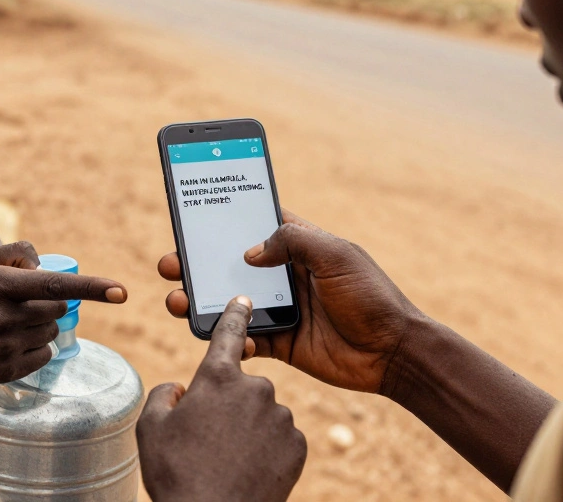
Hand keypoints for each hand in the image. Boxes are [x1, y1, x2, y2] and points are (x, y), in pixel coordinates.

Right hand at [0, 241, 126, 385]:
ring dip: (41, 325)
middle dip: (51, 303)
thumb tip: (42, 263)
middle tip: (25, 302)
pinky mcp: (6, 370)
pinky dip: (35, 348)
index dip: (92, 287)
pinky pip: (42, 357)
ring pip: (50, 333)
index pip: (55, 284)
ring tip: (8, 323)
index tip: (122, 291)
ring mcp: (5, 347)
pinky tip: (8, 342)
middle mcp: (4, 317)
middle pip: (57, 309)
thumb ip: (11, 253)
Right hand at [137, 297, 305, 501]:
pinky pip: (280, 437)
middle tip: (209, 438)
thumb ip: (165, 394)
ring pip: (262, 412)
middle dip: (228, 404)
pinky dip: (267, 449)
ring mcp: (280, 416)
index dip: (234, 314)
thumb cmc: (177, 474)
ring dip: (248, 428)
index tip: (243, 299)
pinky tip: (250, 469)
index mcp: (217, 378)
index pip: (228, 333)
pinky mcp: (298, 444)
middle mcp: (255, 388)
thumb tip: (181, 389)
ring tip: (228, 459)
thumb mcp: (151, 428)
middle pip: (242, 385)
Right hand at [158, 211, 422, 397]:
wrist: (393, 352)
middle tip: (169, 262)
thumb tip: (249, 251)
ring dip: (201, 300)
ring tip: (178, 301)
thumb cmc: (371, 295)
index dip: (225, 217)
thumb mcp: (335, 254)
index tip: (193, 211)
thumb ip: (293, 241)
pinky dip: (230, 339)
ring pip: (229, 301)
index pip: (255, 222)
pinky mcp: (281, 342)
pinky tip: (222, 338)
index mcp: (299, 245)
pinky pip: (245, 338)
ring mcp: (281, 308)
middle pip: (231, 264)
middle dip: (197, 262)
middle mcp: (285, 274)